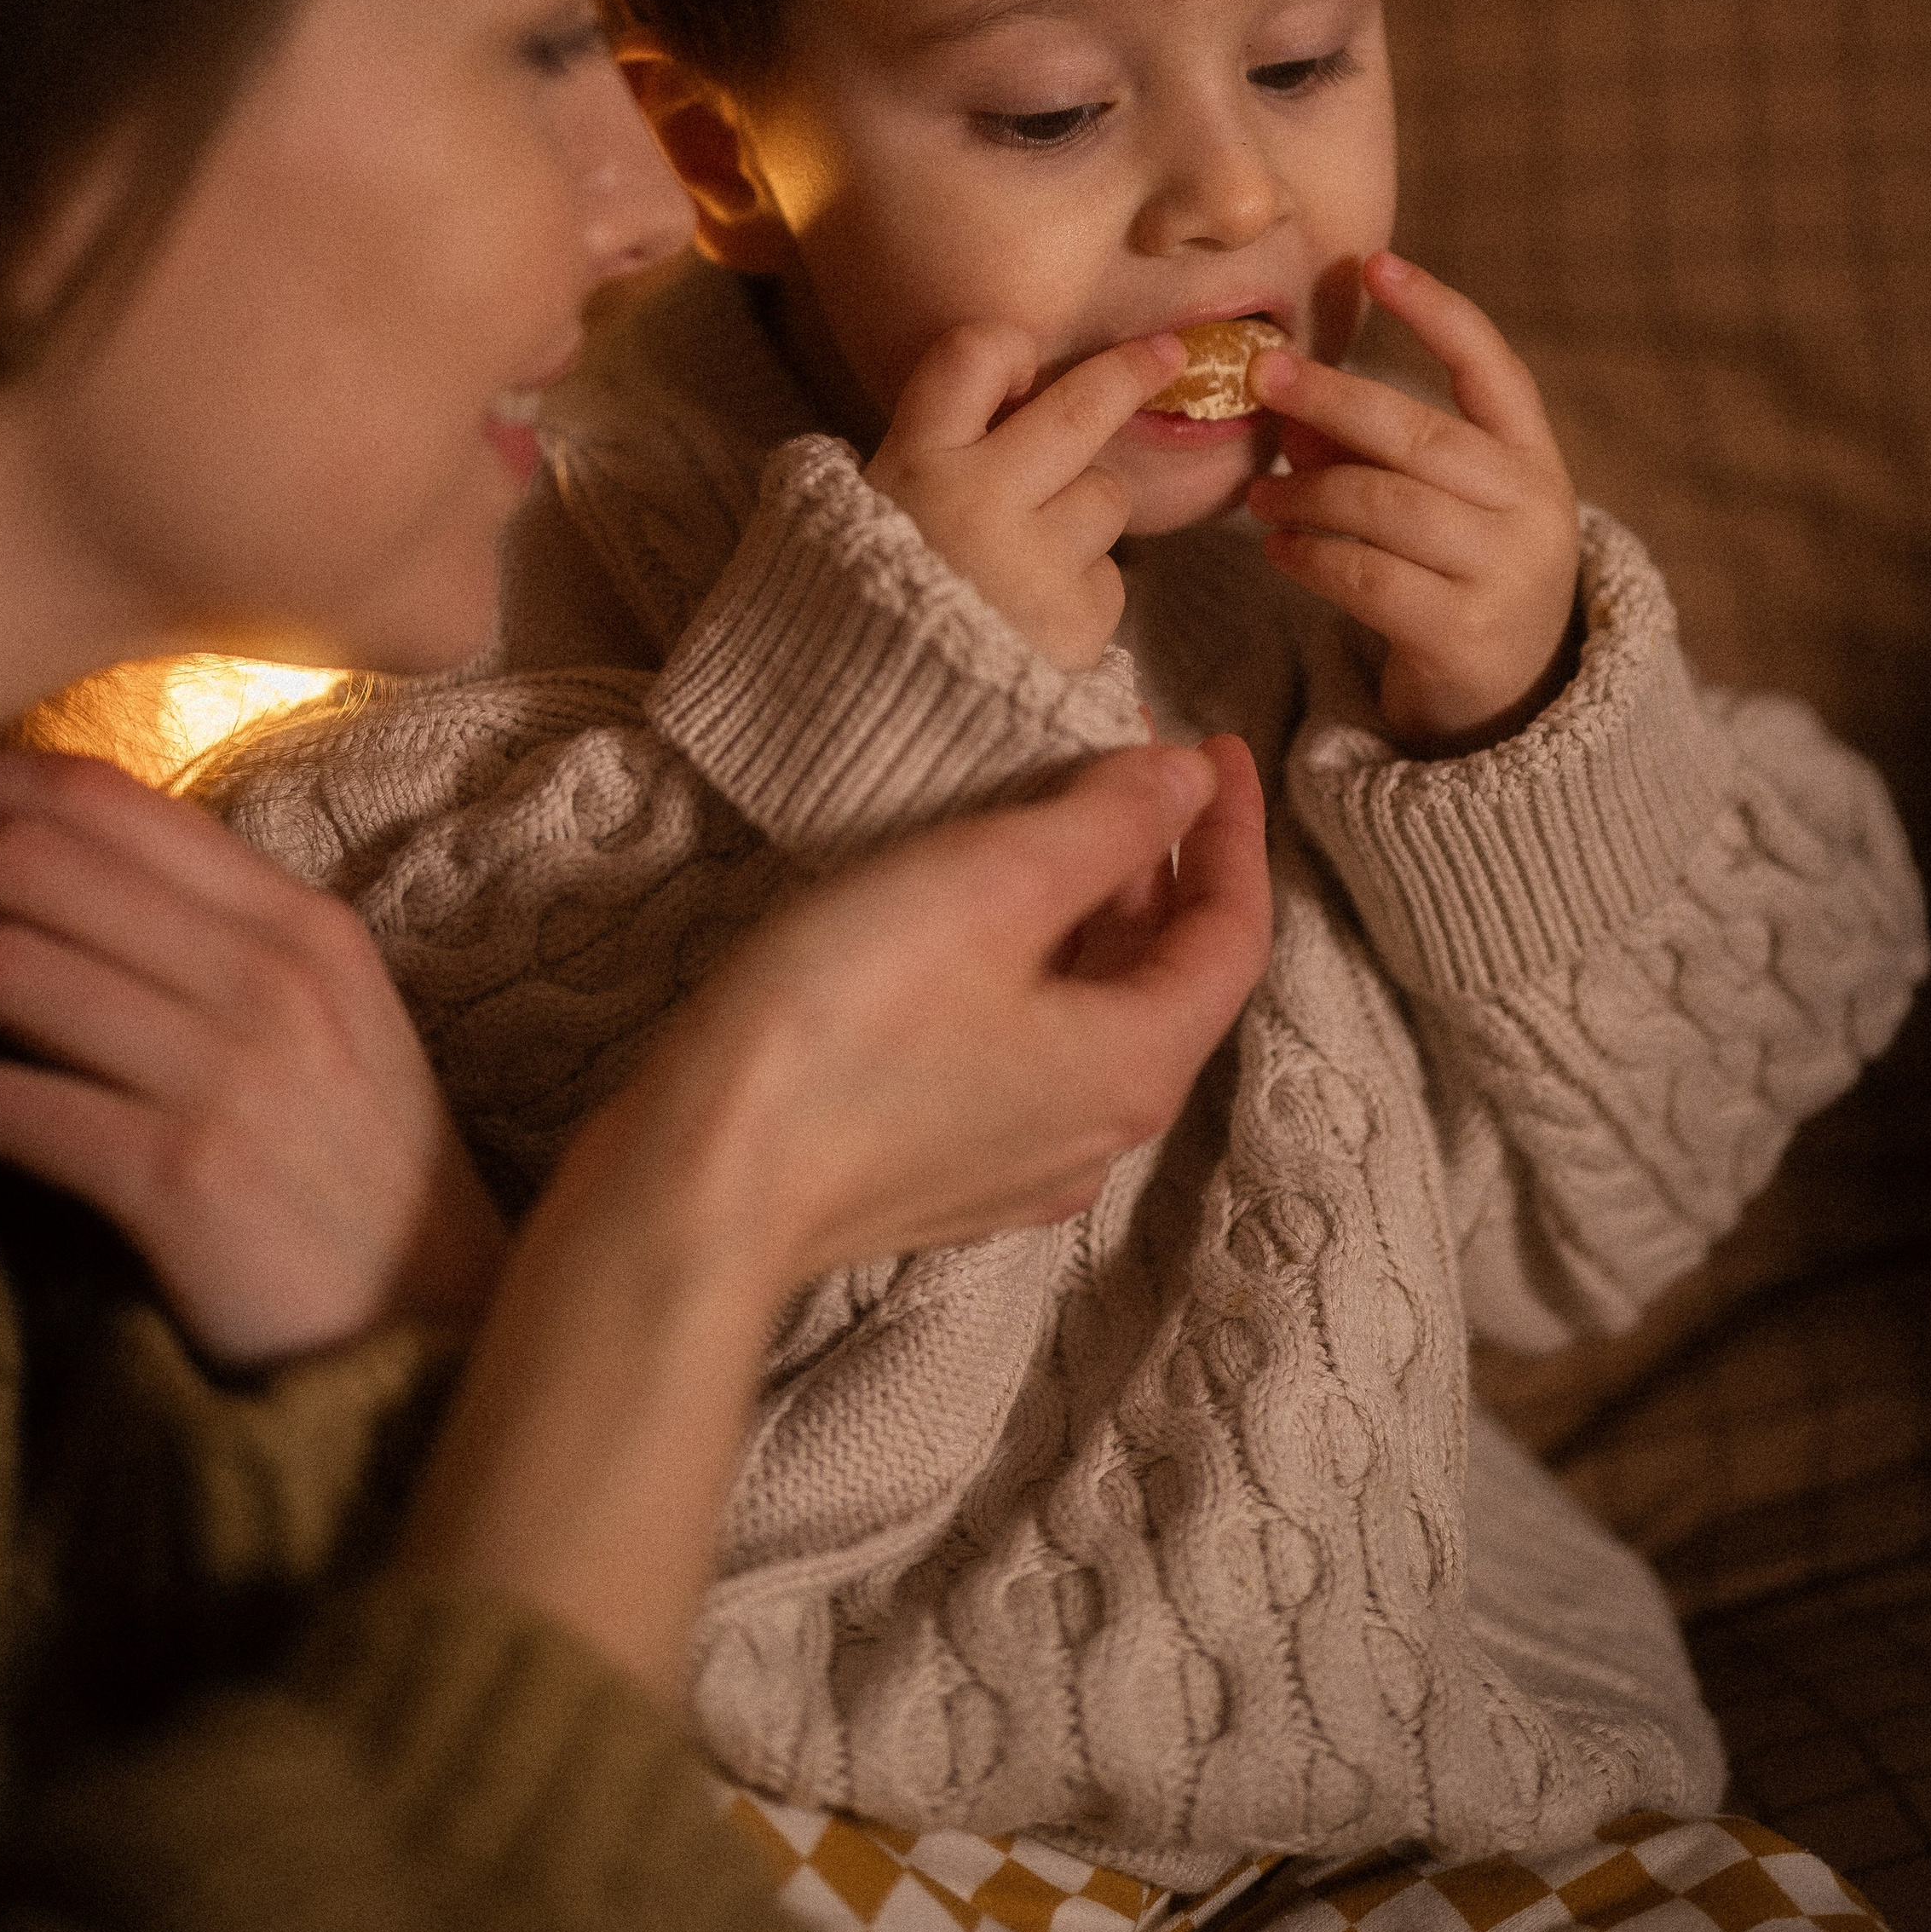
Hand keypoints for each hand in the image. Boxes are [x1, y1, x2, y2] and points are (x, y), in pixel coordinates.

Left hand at [0, 745, 505, 1366]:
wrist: (434, 1321)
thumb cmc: (356, 1171)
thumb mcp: (326, 1021)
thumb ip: (219, 942)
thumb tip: (64, 885)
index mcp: (299, 921)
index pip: (108, 797)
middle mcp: (269, 973)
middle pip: (39, 863)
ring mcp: (229, 1072)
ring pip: (7, 967)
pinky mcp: (182, 1177)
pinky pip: (9, 1108)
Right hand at [667, 730, 1271, 1272]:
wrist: (696, 1190)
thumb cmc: (844, 1022)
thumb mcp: (989, 884)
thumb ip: (1104, 825)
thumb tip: (1190, 782)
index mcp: (1136, 1065)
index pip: (1233, 933)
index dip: (1234, 829)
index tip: (1216, 741)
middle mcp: (1101, 1129)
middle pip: (1168, 975)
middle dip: (1158, 858)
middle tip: (1121, 752)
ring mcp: (1021, 1161)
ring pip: (1095, 1010)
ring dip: (1094, 907)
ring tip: (1053, 813)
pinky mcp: (946, 1168)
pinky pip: (1031, 1047)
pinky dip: (1037, 962)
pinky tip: (978, 917)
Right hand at [865, 324, 1186, 669]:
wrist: (871, 733)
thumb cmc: (861, 617)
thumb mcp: (859, 520)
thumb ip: (926, 458)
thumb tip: (1008, 400)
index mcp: (914, 467)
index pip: (971, 357)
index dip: (1008, 348)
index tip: (1027, 363)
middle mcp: (978, 502)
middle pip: (1079, 409)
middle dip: (1132, 371)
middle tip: (1168, 354)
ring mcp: (1035, 563)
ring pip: (1105, 496)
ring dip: (1083, 514)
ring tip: (1026, 563)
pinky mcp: (1077, 621)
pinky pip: (1108, 579)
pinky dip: (1081, 591)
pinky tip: (1034, 620)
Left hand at [1245, 251, 1580, 754]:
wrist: (1511, 698)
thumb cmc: (1458, 574)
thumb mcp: (1435, 504)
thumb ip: (1373, 452)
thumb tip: (1291, 405)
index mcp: (1534, 457)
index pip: (1491, 367)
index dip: (1436, 310)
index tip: (1375, 264)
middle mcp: (1532, 507)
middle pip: (1418, 434)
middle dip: (1332, 398)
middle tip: (1264, 375)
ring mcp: (1503, 572)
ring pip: (1383, 505)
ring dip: (1306, 490)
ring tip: (1260, 492)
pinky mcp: (1462, 633)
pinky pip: (1366, 575)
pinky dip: (1310, 554)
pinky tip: (1280, 547)